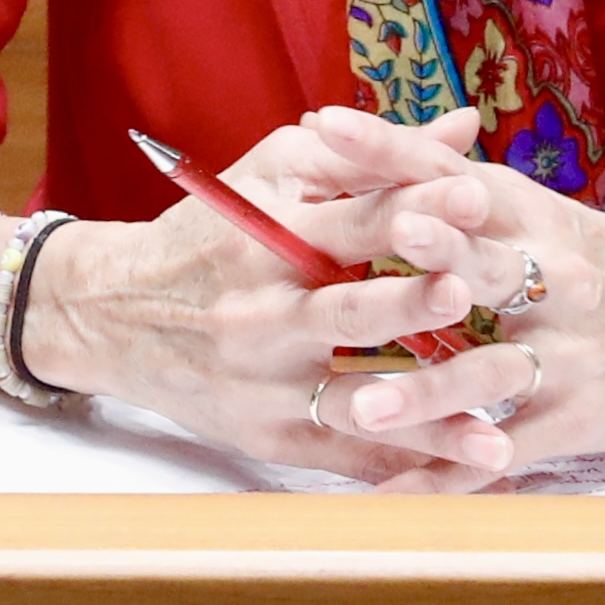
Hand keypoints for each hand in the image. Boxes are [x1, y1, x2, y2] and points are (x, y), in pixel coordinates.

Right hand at [20, 109, 523, 486]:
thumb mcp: (274, 173)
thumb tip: (466, 127)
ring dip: (426, 416)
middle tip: (470, 294)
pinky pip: (343, 455)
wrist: (111, 313)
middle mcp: (266, 312)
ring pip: (354, 400)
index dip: (414, 208)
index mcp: (270, 235)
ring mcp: (266, 381)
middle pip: (351, 312)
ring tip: (493, 434)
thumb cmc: (209, 232)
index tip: (476, 199)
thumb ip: (372, 156)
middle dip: (413, 304)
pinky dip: (401, 467)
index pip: (352, 219)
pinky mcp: (268, 434)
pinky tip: (459, 477)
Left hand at [288, 106, 604, 472]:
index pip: (449, 172)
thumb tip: (369, 147)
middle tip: (373, 253)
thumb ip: (458, 185)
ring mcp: (565, 352)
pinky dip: (450, 474)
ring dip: (424, 394)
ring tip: (362, 406)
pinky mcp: (577, 417)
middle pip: (480, 264)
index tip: (322, 127)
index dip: (388, 150)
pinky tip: (397, 496)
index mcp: (531, 215)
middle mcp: (550, 276)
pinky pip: (504, 452)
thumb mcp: (543, 213)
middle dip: (428, 257)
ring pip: (486, 373)